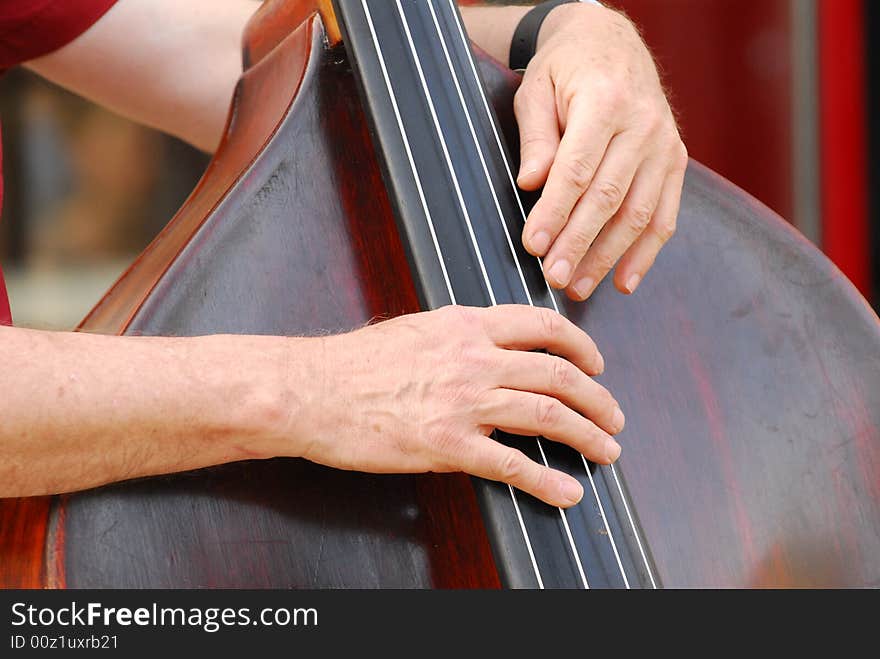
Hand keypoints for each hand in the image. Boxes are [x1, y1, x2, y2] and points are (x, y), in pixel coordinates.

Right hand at [289, 305, 623, 507]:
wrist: (312, 390)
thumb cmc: (356, 362)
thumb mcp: (418, 330)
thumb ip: (462, 339)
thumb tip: (494, 353)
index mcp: (467, 325)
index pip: (544, 325)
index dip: (581, 345)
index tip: (596, 364)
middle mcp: (474, 358)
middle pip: (558, 373)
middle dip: (597, 398)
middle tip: (613, 417)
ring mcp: (464, 401)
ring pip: (548, 414)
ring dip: (587, 435)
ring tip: (606, 451)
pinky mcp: (448, 445)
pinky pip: (512, 464)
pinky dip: (546, 481)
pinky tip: (567, 492)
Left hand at [514, 2, 687, 299]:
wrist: (611, 43)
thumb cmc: (566, 69)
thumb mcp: (537, 90)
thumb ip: (536, 138)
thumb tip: (531, 184)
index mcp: (605, 101)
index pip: (578, 170)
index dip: (555, 213)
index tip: (533, 245)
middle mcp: (643, 125)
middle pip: (609, 198)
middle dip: (579, 244)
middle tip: (553, 277)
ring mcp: (665, 145)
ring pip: (638, 214)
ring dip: (608, 258)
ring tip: (578, 287)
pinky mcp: (675, 161)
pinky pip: (664, 215)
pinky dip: (645, 253)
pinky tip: (623, 281)